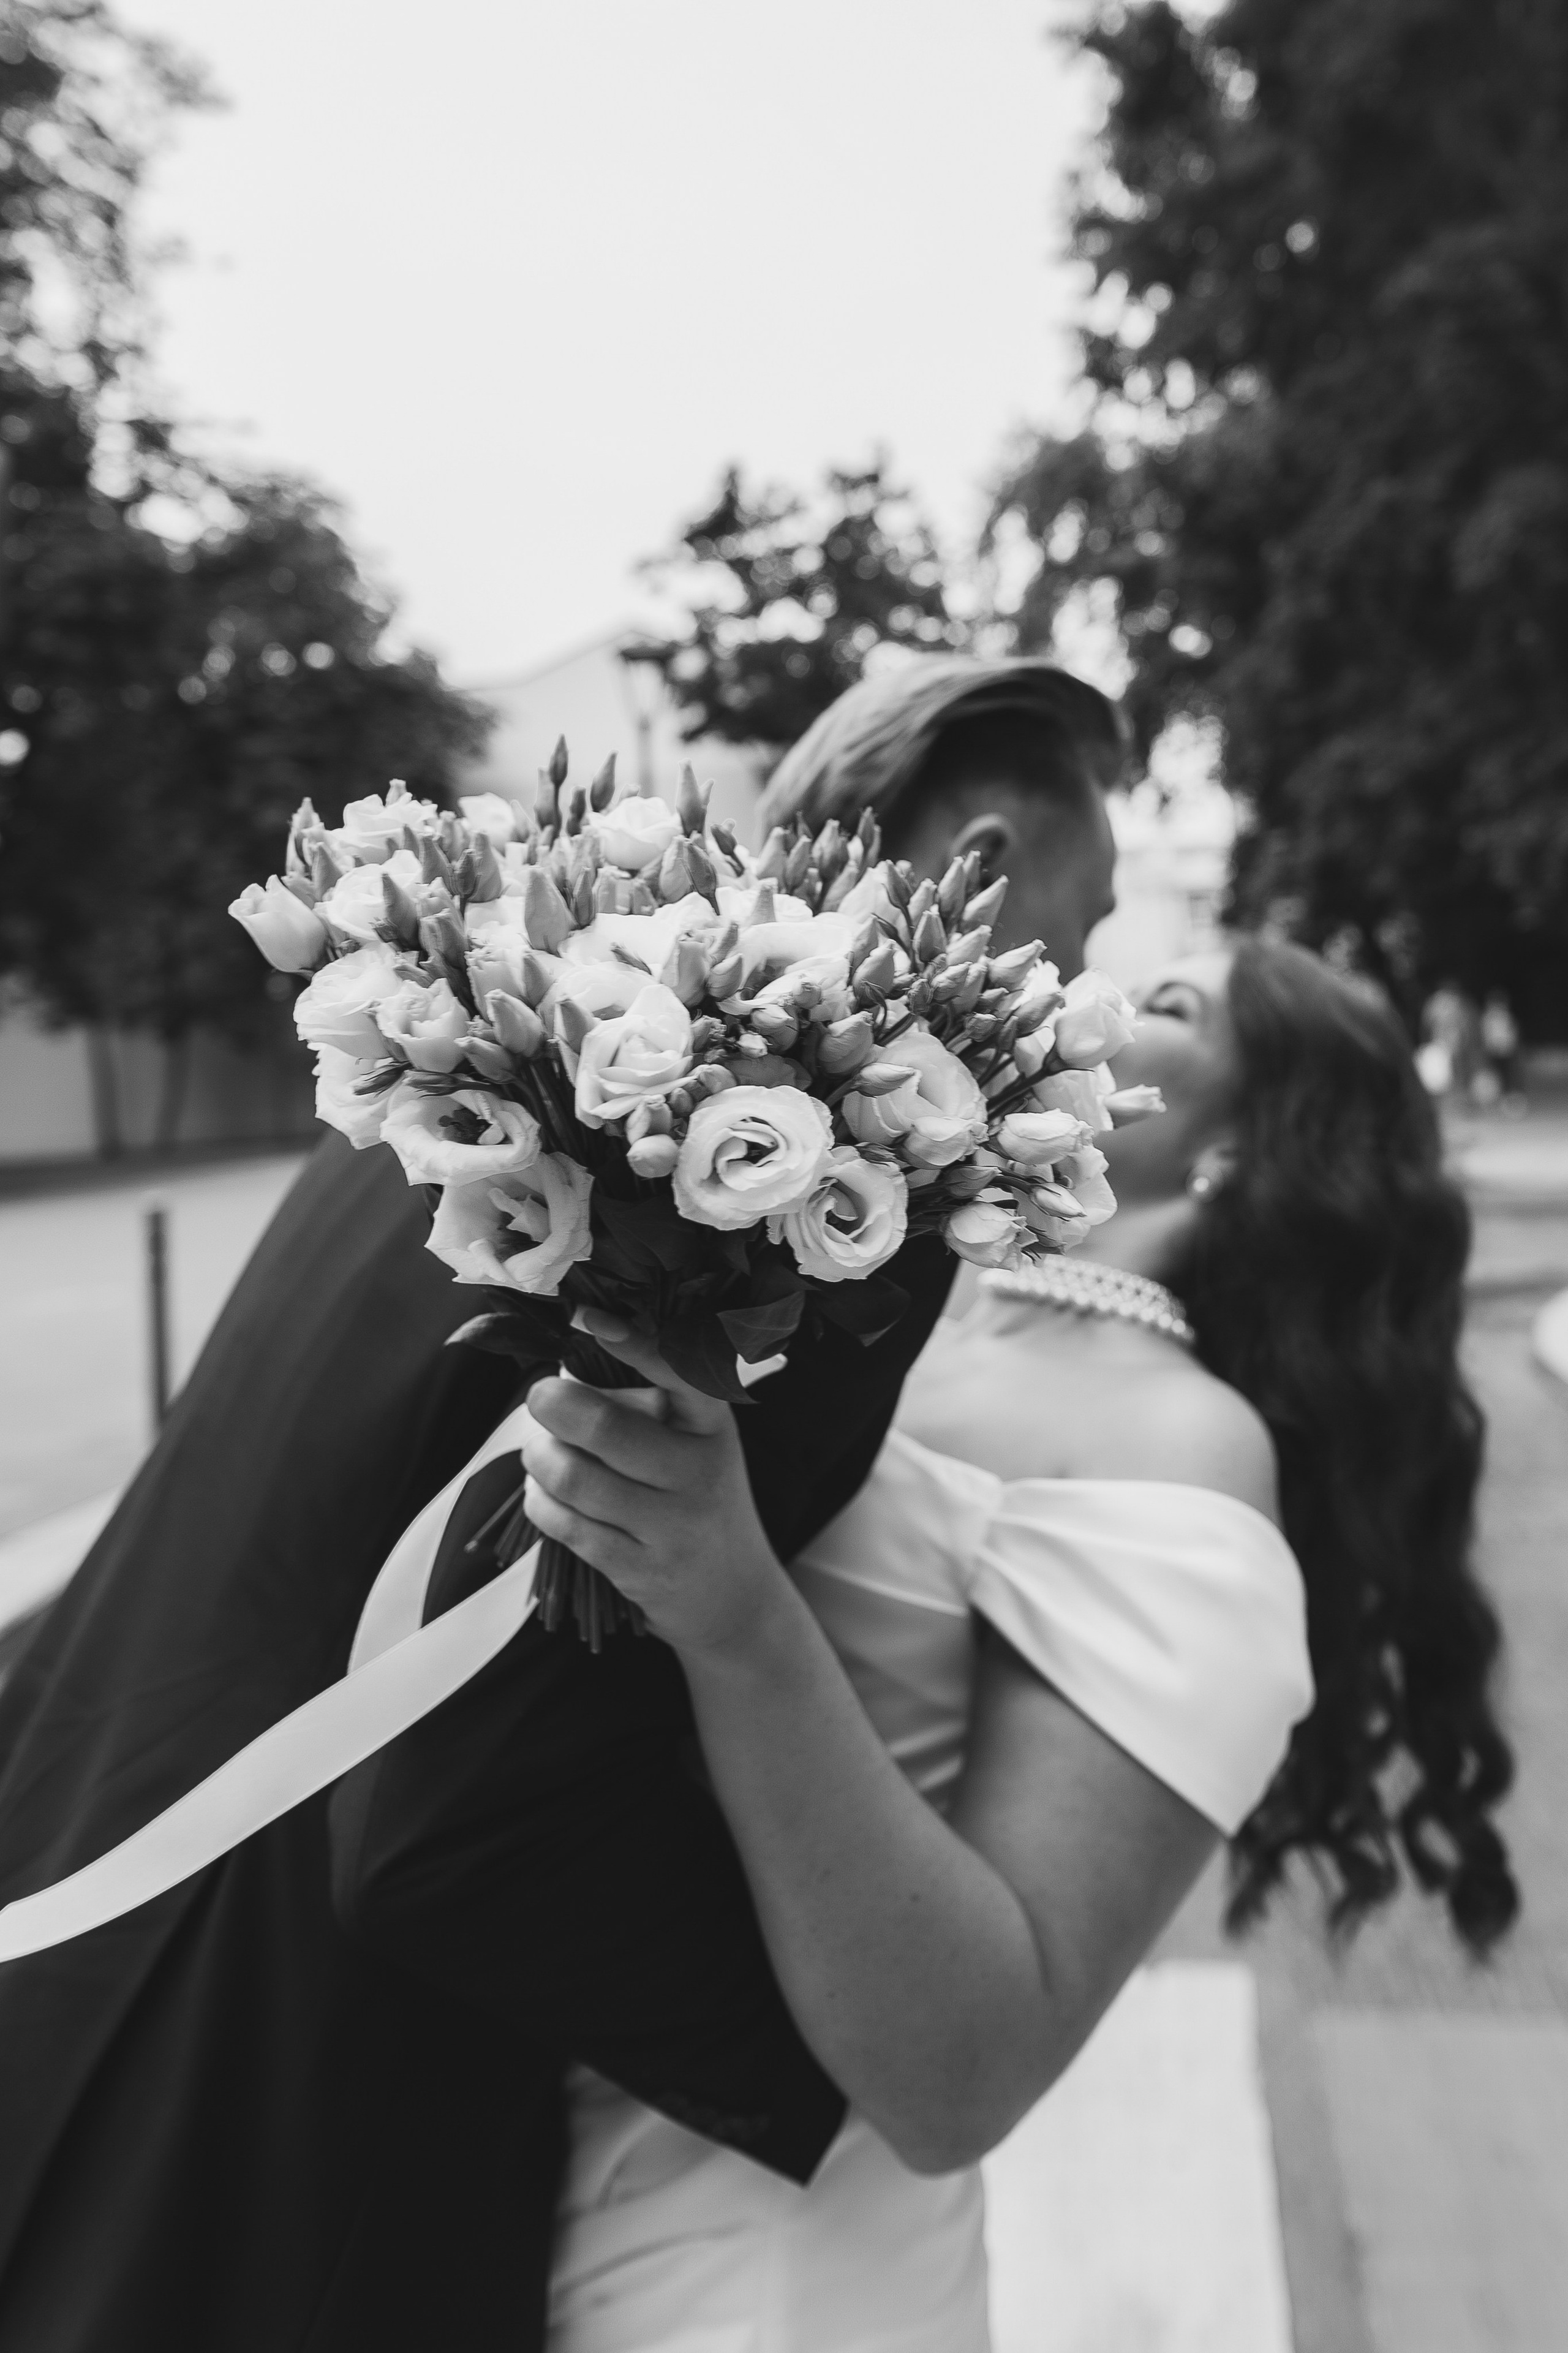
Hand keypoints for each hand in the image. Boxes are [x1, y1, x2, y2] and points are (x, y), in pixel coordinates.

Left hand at [521, 1313, 788, 1660]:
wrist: (736, 1599)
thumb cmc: (699, 1503)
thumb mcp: (698, 1448)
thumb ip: (649, 1410)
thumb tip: (566, 1374)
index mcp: (714, 1427)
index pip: (678, 1374)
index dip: (632, 1344)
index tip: (586, 1318)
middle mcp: (699, 1473)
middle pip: (606, 1427)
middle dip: (553, 1405)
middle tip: (539, 1398)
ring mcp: (673, 1527)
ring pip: (577, 1478)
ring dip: (539, 1459)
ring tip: (537, 1453)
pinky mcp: (642, 1570)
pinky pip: (568, 1527)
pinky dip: (541, 1504)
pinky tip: (542, 1495)